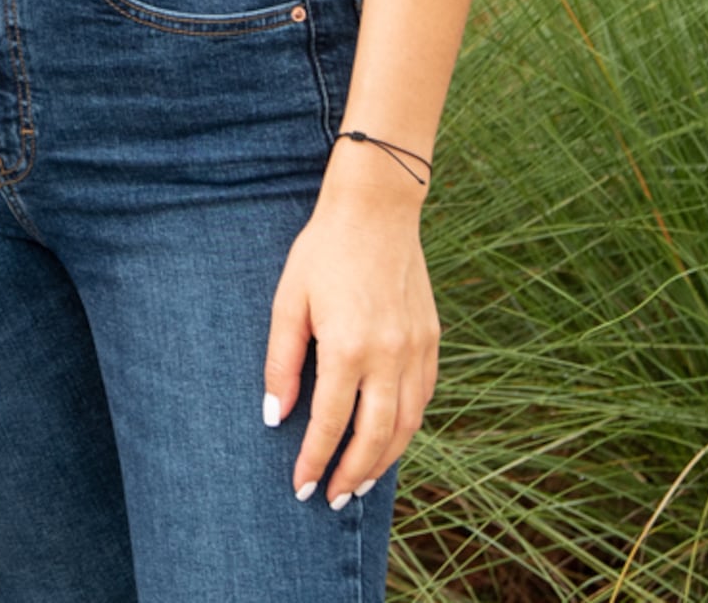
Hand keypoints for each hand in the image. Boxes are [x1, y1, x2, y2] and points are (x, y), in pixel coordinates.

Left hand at [263, 158, 439, 509]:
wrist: (376, 209)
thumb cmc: (324, 251)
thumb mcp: (288, 302)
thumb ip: (282, 363)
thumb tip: (275, 416)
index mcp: (349, 348)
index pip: (331, 424)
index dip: (314, 460)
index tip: (300, 487)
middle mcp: (390, 355)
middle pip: (375, 437)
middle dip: (352, 474)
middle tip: (331, 498)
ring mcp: (417, 349)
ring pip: (407, 424)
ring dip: (383, 459)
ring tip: (359, 481)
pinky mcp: (432, 339)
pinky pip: (424, 397)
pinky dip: (406, 426)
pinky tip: (388, 436)